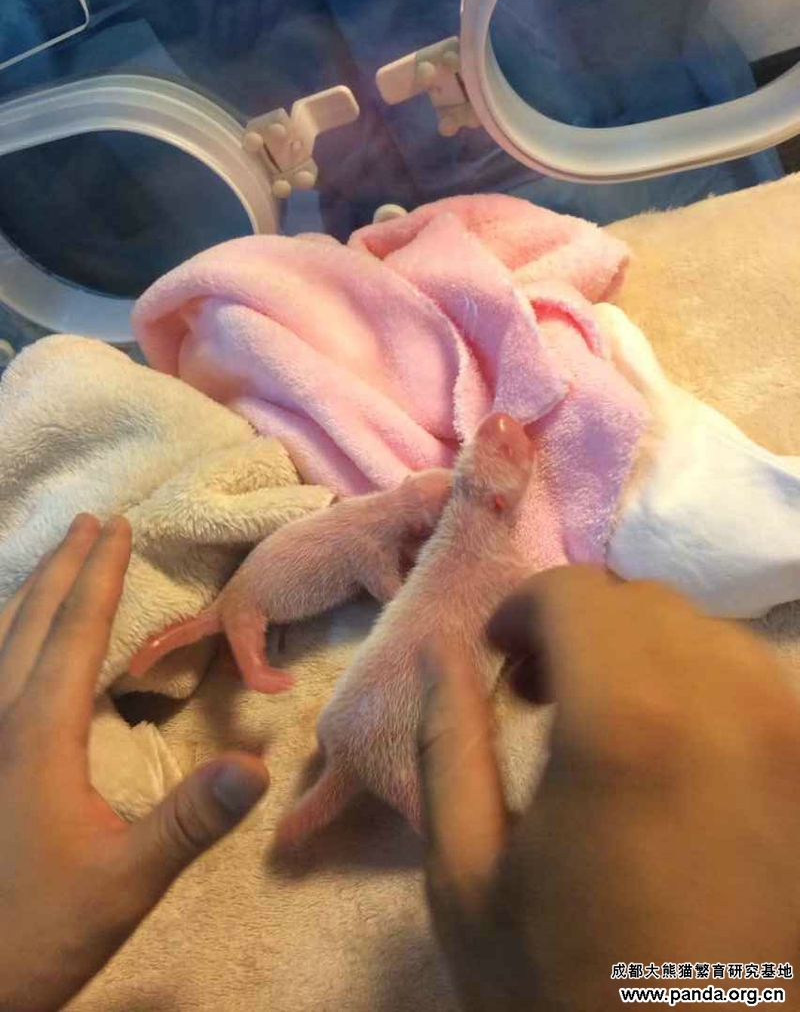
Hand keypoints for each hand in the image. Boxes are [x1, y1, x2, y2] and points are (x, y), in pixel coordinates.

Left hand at [0, 515, 268, 1011]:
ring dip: (30, 597)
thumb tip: (256, 765)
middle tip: (87, 523)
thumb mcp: (126, 879)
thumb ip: (190, 819)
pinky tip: (14, 654)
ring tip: (52, 565)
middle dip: (62, 569)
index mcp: (36, 735)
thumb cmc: (39, 931)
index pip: (74, 634)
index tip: (116, 527)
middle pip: (29, 625)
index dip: (98, 576)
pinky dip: (7, 642)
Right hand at [419, 568, 799, 1010]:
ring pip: (711, 637)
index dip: (523, 609)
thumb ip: (447, 742)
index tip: (502, 661)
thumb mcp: (466, 878)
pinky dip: (710, 693)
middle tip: (543, 698)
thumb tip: (442, 650)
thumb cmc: (565, 992)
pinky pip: (764, 689)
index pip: (576, 592)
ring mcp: (795, 742)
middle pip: (643, 604)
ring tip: (614, 729)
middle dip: (580, 629)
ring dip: (648, 656)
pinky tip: (683, 761)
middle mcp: (730, 706)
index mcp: (624, 722)